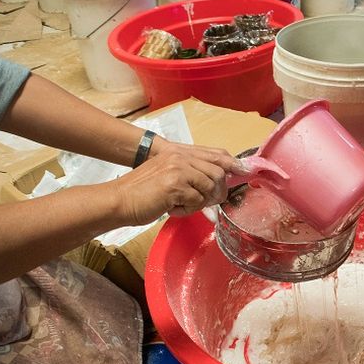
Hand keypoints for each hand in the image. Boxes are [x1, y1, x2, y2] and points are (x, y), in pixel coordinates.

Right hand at [109, 142, 245, 224]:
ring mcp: (179, 169)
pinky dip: (186, 210)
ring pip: (209, 189)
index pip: (215, 155)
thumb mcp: (167, 177)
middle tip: (202, 204)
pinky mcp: (176, 184)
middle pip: (218, 173)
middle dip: (215, 193)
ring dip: (198, 203)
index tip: (245, 171)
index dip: (233, 164)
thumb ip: (190, 178)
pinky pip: (197, 201)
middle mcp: (180, 157)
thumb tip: (216, 189)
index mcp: (179, 153)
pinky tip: (170, 208)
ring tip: (179, 205)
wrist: (119, 201)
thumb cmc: (142, 194)